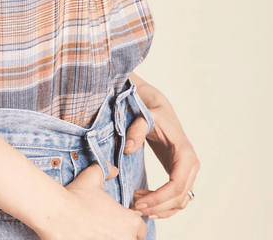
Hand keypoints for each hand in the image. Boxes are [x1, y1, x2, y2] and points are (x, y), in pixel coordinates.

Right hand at [36, 161, 147, 239]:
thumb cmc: (76, 196)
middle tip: (104, 228)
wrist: (57, 213)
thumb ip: (106, 169)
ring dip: (108, 239)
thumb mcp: (92, 176)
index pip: (141, 230)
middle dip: (120, 235)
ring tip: (94, 233)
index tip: (118, 222)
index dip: (130, 225)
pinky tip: (85, 236)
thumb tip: (113, 169)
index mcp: (131, 223)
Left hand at [123, 83, 199, 220]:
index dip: (159, 198)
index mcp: (185, 153)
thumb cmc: (153, 113)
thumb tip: (128, 148)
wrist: (159, 109)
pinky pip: (178, 197)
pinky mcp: (181, 174)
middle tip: (135, 207)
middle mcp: (191, 164)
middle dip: (157, 206)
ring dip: (161, 209)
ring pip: (180, 201)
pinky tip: (148, 205)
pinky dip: (165, 206)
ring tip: (138, 206)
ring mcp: (188, 171)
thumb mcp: (144, 117)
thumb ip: (136, 130)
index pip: (176, 185)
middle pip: (179, 197)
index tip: (139, 202)